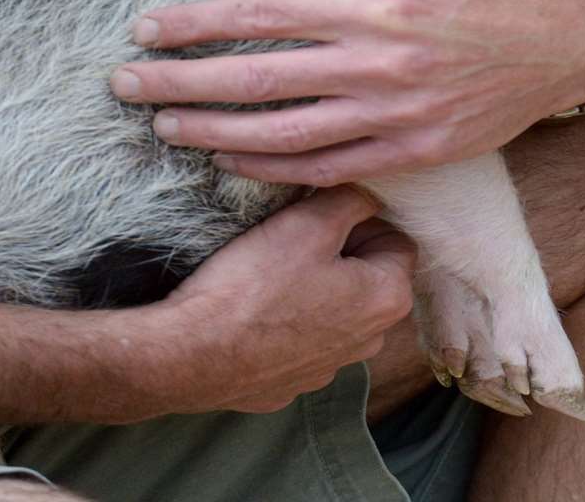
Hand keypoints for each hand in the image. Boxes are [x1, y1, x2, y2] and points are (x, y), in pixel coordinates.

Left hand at [110, 0, 584, 185]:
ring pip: (283, 134)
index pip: (260, 14)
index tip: (146, 29)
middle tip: (125, 84)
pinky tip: (231, 158)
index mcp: (372, 4)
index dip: (195, 25)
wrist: (559, 44)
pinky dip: (272, 167)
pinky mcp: (414, 153)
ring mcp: (395, 116)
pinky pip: (327, 169)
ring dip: (213, 132)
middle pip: (257, 79)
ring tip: (165, 126)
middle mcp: (378, 62)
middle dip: (181, 83)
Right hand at [153, 188, 415, 415]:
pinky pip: (299, 344)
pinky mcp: (290, 386)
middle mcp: (372, 341)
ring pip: (334, 312)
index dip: (360, 222)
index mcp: (390, 299)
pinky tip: (253, 317)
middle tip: (294, 245)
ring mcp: (331, 369)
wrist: (187, 355)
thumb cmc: (254, 285)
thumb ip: (351, 200)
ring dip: (313, 292)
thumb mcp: (309, 222)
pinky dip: (285, 327)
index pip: (396, 241)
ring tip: (270, 280)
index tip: (320, 220)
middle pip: (368, 279)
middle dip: (339, 257)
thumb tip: (366, 197)